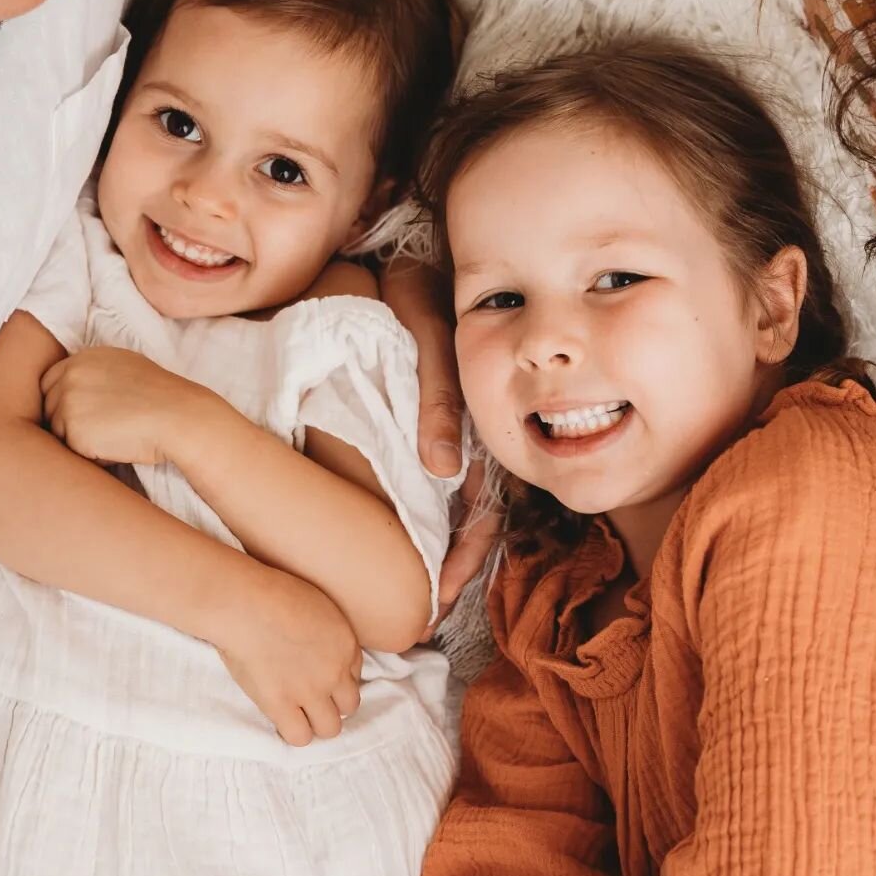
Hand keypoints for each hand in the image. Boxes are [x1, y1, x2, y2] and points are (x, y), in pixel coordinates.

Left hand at [39, 346, 210, 465]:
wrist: (177, 416)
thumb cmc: (160, 397)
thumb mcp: (125, 367)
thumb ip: (94, 373)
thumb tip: (77, 392)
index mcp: (83, 358)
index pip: (50, 382)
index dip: (64, 401)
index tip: (85, 414)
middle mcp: (71, 375)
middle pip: (48, 407)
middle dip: (67, 421)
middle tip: (102, 428)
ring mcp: (68, 401)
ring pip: (58, 431)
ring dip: (79, 439)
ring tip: (115, 434)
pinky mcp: (73, 430)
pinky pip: (72, 451)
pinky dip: (90, 454)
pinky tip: (116, 446)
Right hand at [214, 568, 362, 746]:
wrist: (245, 604)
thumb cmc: (273, 593)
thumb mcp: (317, 604)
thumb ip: (326, 632)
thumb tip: (317, 648)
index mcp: (346, 643)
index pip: (355, 675)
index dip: (337, 677)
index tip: (319, 674)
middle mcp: (335, 671)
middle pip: (349, 705)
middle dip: (333, 702)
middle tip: (312, 696)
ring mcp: (310, 691)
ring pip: (330, 728)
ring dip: (317, 722)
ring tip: (298, 712)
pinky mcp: (282, 706)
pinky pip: (300, 738)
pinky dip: (294, 731)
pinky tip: (282, 717)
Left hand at [379, 257, 499, 624]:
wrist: (404, 257)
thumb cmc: (419, 293)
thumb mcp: (431, 336)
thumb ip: (439, 396)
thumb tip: (442, 470)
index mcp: (480, 424)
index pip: (484, 511)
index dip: (463, 558)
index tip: (435, 600)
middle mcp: (468, 437)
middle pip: (466, 520)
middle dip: (446, 568)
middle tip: (413, 617)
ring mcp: (445, 435)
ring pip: (445, 507)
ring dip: (431, 547)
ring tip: (405, 593)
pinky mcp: (421, 425)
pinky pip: (424, 482)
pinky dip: (415, 515)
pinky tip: (392, 538)